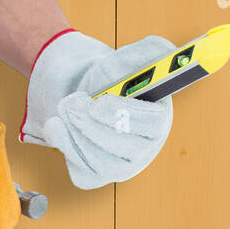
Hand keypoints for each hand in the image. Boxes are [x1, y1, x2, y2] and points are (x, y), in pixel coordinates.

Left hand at [20, 31, 174, 189]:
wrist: (82, 96)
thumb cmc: (109, 80)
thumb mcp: (124, 60)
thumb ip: (149, 51)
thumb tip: (169, 52)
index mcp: (159, 118)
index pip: (153, 124)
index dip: (125, 114)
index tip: (98, 102)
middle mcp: (145, 148)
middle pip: (125, 149)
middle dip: (92, 125)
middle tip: (70, 104)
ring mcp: (121, 166)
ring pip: (100, 163)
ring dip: (75, 134)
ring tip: (65, 107)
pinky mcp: (97, 176)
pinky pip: (81, 173)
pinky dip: (65, 148)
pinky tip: (59, 128)